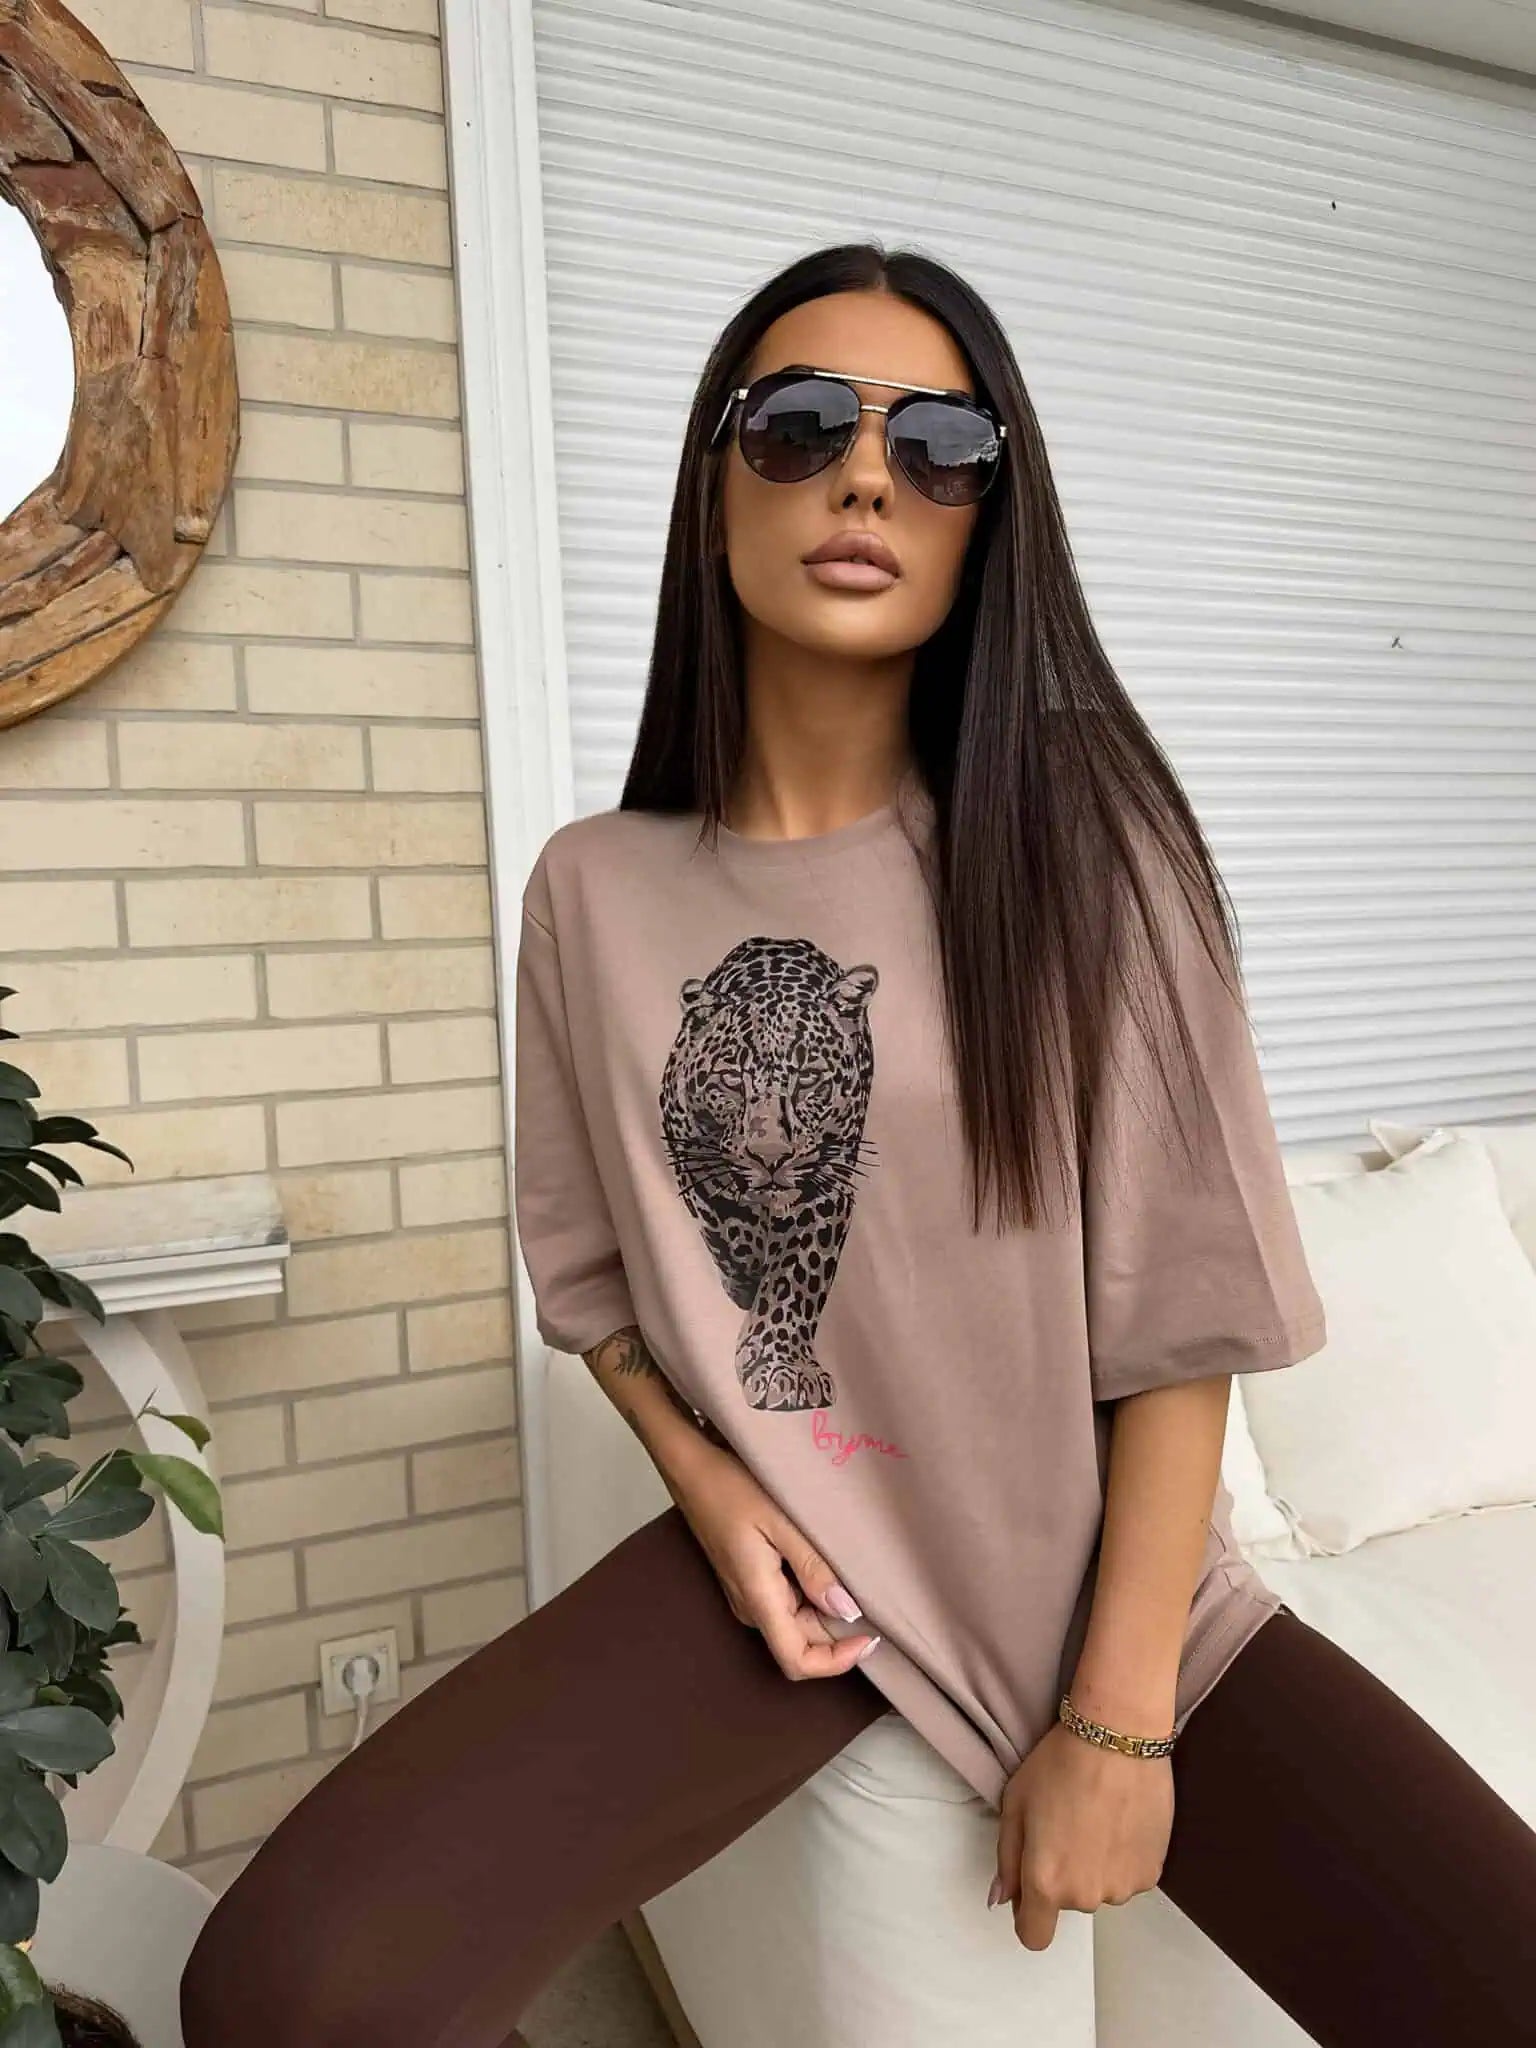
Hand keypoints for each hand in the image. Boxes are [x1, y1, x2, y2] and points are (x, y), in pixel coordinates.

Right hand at [667, 1434, 880, 1680]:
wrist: (690, 1467)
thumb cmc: (731, 1486)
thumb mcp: (780, 1520)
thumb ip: (813, 1567)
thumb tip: (847, 1611)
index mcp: (758, 1598)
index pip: (796, 1661)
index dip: (835, 1662)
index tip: (869, 1638)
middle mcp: (750, 1606)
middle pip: (801, 1643)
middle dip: (839, 1633)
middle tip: (874, 1600)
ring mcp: (747, 1595)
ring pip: (796, 1624)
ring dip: (827, 1614)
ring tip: (855, 1580)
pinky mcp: (748, 1580)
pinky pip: (787, 1603)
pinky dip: (813, 1596)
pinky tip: (828, 1567)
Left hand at [989, 1722, 1173, 1948]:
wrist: (1118, 1736)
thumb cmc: (1060, 1763)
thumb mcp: (1015, 1803)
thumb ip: (1006, 1859)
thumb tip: (1004, 1897)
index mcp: (1046, 1882)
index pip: (1034, 1935)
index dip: (1028, 1914)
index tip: (1030, 1887)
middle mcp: (1085, 1896)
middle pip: (1067, 1903)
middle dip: (1062, 1875)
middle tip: (1065, 1825)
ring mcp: (1122, 1888)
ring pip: (1099, 1889)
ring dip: (1094, 1867)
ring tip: (1096, 1817)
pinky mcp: (1151, 1873)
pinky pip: (1127, 1876)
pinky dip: (1122, 1858)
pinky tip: (1119, 1819)